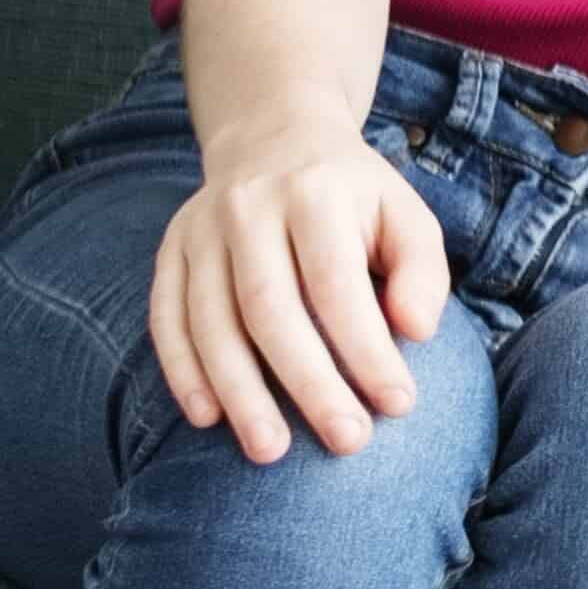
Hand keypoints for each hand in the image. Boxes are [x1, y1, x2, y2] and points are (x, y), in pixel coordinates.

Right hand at [143, 125, 449, 463]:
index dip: (366, 349)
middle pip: (270, 309)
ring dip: (239, 392)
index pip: (337, 284)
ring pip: (210, 321)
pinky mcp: (168, 251)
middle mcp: (247, 208)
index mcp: (315, 193)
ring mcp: (199, 230)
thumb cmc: (355, 197)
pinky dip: (183, 371)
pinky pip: (166, 317)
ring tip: (270, 451)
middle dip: (308, 383)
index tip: (400, 404)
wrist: (273, 137)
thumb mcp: (406, 214)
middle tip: (346, 442)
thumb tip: (417, 332)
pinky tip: (207, 418)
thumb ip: (421, 270)